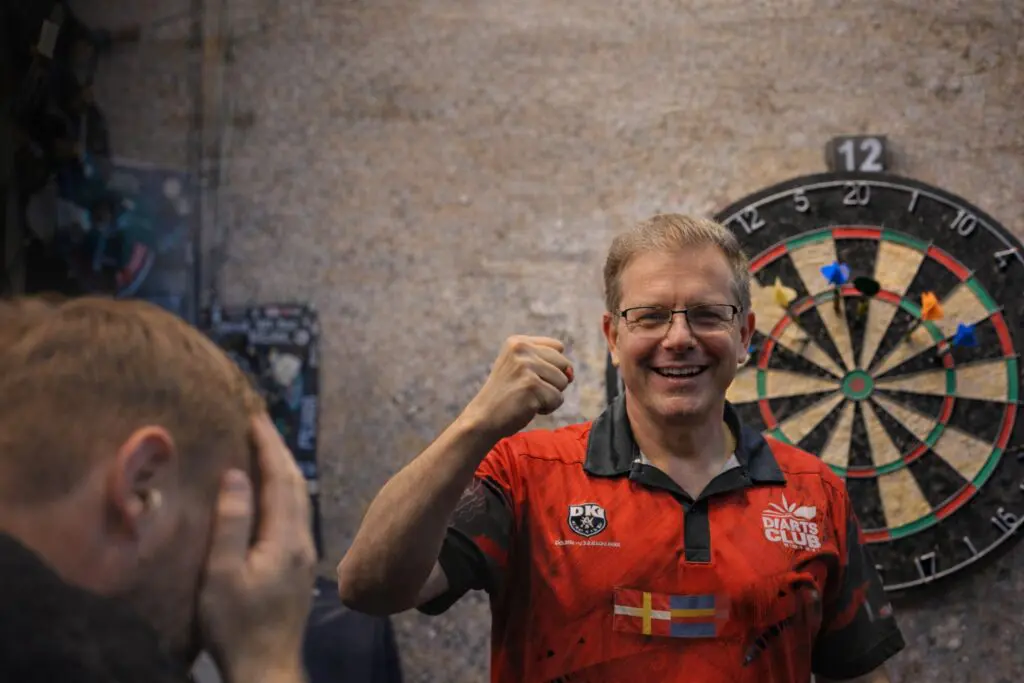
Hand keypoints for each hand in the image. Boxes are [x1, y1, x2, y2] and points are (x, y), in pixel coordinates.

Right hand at [198, 414, 316, 682]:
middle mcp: (303, 539)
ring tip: (264, 450)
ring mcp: (304, 554)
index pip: (281, 478)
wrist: (266, 666)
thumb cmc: (237, 624)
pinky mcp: (298, 567)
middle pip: (296, 484)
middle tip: (260, 423)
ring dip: (283, 470)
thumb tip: (236, 474)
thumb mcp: (223, 574)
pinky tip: (271, 494)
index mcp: (286, 537)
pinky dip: (284, 492)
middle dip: (279, 451)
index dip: (269, 445)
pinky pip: (296, 514)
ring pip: (300, 499)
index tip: (256, 415)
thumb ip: (232, 522)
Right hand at [462, 335, 573, 440]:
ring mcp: (526, 366)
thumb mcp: (520, 367)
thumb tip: (571, 374)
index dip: (552, 366)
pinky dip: (547, 408)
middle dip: (552, 382)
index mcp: (518, 341)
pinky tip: (528, 407)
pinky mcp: (531, 386)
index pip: (558, 347)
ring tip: (527, 398)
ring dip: (549, 396)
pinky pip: (558, 399)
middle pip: (564, 364)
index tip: (529, 376)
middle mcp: (521, 349)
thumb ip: (548, 363)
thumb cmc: (506, 395)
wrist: (483, 418)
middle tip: (527, 389)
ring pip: (563, 382)